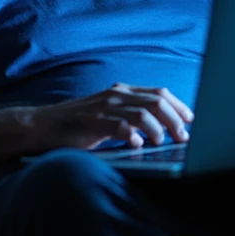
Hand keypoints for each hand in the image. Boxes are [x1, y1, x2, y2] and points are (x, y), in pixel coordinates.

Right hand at [31, 83, 194, 151]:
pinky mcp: (92, 122)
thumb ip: (132, 116)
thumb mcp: (109, 113)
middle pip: (156, 101)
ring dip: (158, 129)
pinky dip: (132, 135)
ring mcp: (104, 107)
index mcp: (122, 91)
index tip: (191, 120)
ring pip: (143, 112)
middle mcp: (116, 95)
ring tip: (162, 142)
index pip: (160, 92)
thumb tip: (164, 129)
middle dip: (175, 119)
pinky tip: (137, 144)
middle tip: (183, 137)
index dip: (179, 106)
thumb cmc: (79, 124)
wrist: (43, 125)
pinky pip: (119, 126)